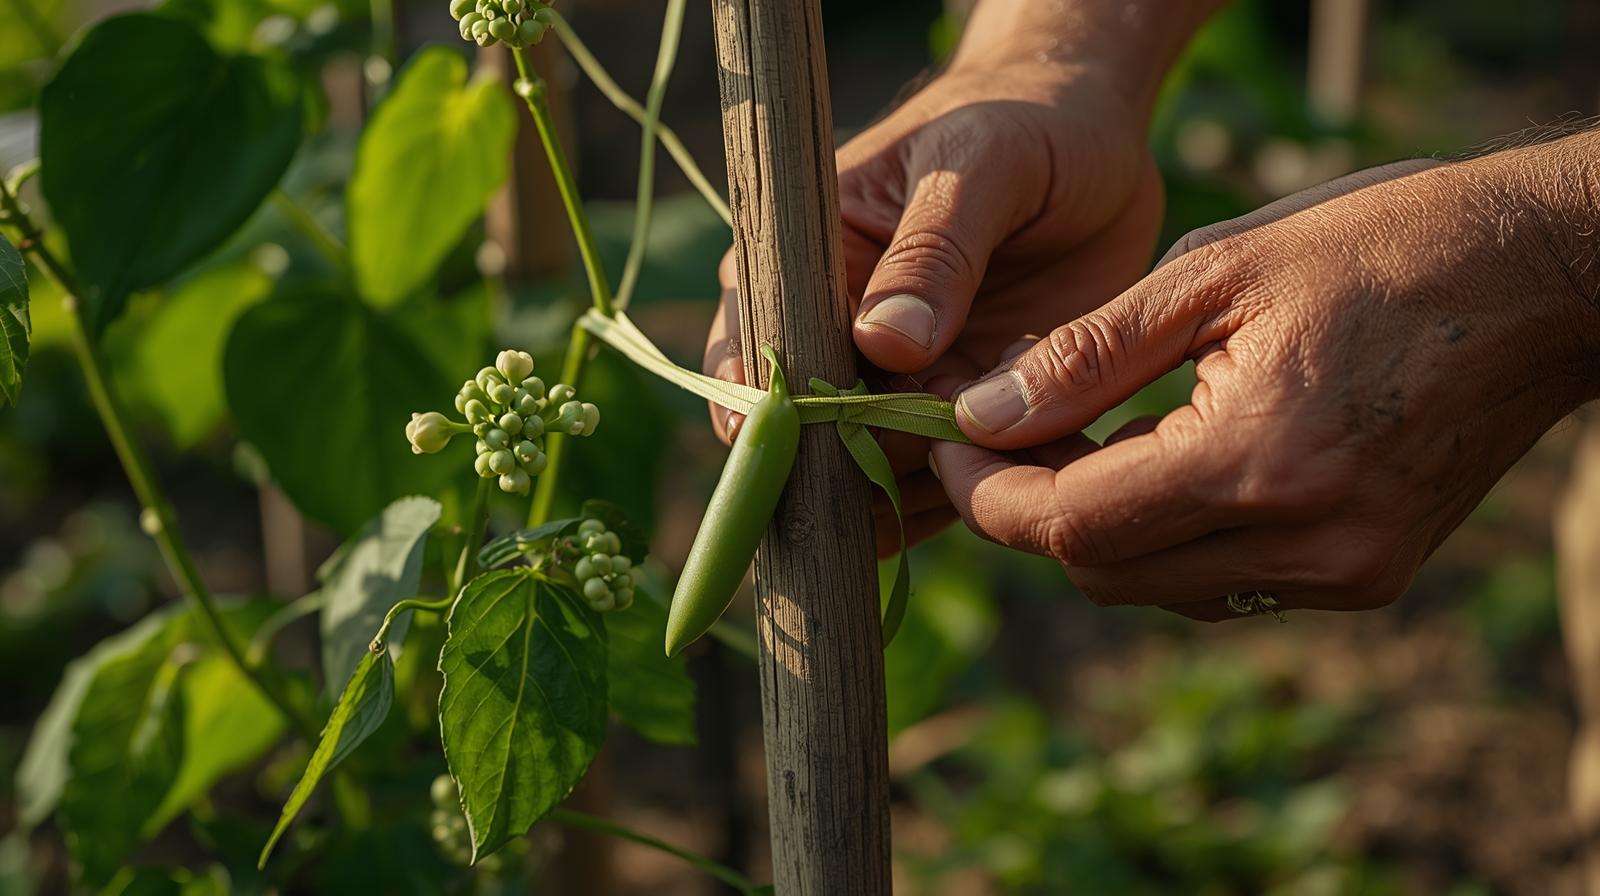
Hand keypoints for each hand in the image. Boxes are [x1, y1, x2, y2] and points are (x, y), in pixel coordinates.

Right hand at [704, 61, 1163, 553]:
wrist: (1096, 141)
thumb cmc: (1020, 124)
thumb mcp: (979, 162)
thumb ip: (934, 247)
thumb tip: (883, 343)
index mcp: (803, 262)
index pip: (755, 348)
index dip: (761, 411)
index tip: (787, 456)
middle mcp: (836, 336)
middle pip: (812, 432)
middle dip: (849, 469)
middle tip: (912, 474)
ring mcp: (899, 384)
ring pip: (879, 470)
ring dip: (923, 486)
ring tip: (986, 464)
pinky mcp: (963, 413)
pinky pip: (951, 478)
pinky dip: (978, 490)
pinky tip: (1018, 482)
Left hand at [931, 141, 1599, 617]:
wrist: (1548, 278)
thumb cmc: (1381, 245)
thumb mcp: (1216, 273)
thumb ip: (1084, 356)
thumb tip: (979, 413)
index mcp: (1257, 464)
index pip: (1071, 528)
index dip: (989, 494)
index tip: (948, 442)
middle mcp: (1305, 548)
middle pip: (1104, 574)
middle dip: (1034, 511)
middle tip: (1004, 429)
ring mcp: (1346, 574)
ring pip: (1160, 589)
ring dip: (1101, 527)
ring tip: (1077, 437)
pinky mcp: (1371, 575)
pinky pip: (1227, 582)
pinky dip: (1172, 536)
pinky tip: (1161, 461)